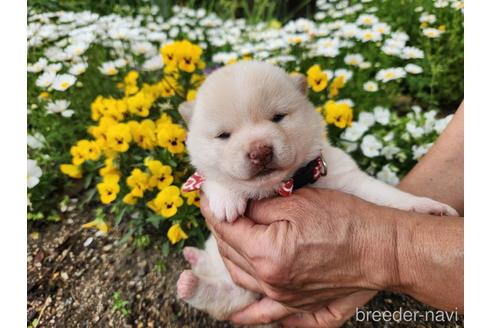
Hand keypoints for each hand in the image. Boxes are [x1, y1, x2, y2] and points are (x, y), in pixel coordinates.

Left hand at [202, 188, 399, 323]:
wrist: (383, 249)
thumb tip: (237, 208)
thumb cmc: (345, 220)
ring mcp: (285, 299)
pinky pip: (268, 316)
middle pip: (230, 255)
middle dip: (220, 230)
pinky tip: (238, 317)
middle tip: (218, 212)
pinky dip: (249, 315)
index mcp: (266, 253)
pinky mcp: (301, 307)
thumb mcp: (298, 203)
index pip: (227, 229)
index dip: (214, 210)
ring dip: (229, 260)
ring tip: (225, 242)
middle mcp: (271, 282)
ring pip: (243, 281)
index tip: (208, 197)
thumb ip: (260, 208)